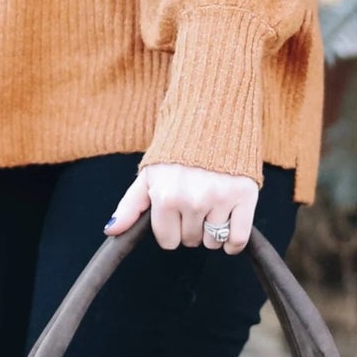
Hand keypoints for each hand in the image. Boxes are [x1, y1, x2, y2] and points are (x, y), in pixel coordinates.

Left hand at [104, 163, 257, 255]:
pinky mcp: (245, 196)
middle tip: (196, 200)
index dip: (172, 229)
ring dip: (213, 231)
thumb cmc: (178, 148)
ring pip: (213, 242)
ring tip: (212, 204)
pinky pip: (238, 239)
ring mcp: (220, 199)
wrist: (213, 114)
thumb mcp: (149, 174)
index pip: (168, 241)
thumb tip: (111, 230)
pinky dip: (233, 242)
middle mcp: (193, 200)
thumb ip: (130, 205)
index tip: (176, 211)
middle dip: (192, 226)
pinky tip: (228, 227)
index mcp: (166, 196)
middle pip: (191, 241)